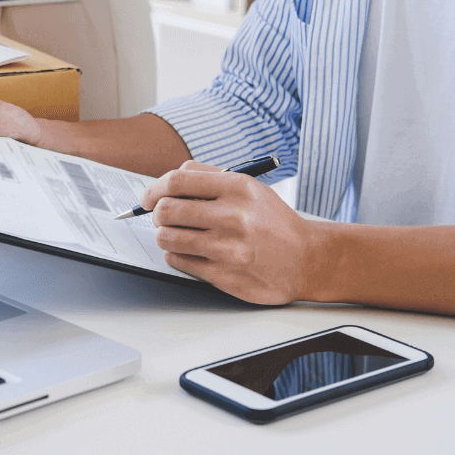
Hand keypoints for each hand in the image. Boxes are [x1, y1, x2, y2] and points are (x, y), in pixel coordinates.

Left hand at [141, 161, 324, 304]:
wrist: (307, 259)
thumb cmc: (273, 222)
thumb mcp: (249, 188)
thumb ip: (208, 178)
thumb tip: (165, 184)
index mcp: (238, 188)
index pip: (177, 180)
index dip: (154, 188)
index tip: (148, 197)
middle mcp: (233, 216)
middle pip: (166, 210)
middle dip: (157, 214)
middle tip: (163, 218)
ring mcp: (228, 248)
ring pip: (167, 238)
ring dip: (165, 236)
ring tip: (177, 235)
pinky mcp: (224, 275)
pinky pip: (178, 261)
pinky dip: (176, 255)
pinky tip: (189, 252)